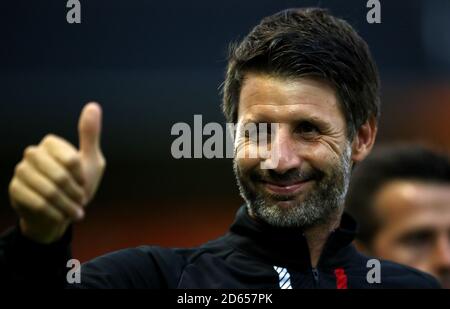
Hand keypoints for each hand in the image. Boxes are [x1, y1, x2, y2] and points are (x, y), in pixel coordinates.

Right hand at [8, 102, 105, 243]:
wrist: (60, 213)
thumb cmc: (78, 185)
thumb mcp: (91, 161)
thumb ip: (90, 135)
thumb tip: (93, 105)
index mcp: (51, 144)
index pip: (71, 160)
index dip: (81, 176)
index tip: (84, 184)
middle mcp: (33, 154)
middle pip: (59, 175)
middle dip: (74, 193)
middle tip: (81, 201)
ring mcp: (21, 171)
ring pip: (48, 190)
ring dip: (66, 205)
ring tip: (75, 212)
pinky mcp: (15, 189)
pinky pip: (36, 202)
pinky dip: (54, 213)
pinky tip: (60, 216)